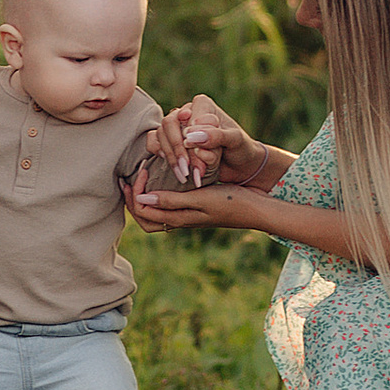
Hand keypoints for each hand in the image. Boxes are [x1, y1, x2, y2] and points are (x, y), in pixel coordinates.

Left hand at [127, 171, 276, 235]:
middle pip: (145, 218)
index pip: (142, 211)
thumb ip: (171, 200)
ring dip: (145, 198)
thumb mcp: (200, 198)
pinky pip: (169, 205)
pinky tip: (165, 178)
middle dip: (132, 199)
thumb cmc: (230, 202)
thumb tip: (141, 200)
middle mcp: (180, 219)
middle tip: (132, 177)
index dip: (135, 192)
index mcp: (178, 219)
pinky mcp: (196, 208)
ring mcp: (188, 215)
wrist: (257, 209)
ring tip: (144, 178)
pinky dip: (159, 194)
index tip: (143, 169)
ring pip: (156, 213)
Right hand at [155, 97, 273, 188]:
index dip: (189, 137)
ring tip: (184, 175)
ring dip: (171, 156)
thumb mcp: (234, 141)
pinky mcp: (171, 142)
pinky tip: (173, 165)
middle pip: (169, 123)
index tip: (199, 154)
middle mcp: (187, 112)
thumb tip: (191, 135)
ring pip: (160, 134)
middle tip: (187, 169)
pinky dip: (159, 153)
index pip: (187, 117)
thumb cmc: (240, 149)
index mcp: (203, 106)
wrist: (240, 166)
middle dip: (177, 149)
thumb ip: (216, 136)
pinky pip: (154, 141)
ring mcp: (177, 127)